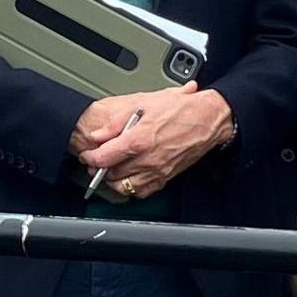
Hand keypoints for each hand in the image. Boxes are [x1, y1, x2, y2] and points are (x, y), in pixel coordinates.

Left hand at [76, 86, 232, 200]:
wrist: (208, 119)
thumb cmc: (180, 109)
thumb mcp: (144, 104)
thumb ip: (116, 122)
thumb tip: (98, 135)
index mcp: (138, 140)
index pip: (104, 158)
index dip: (90, 157)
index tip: (88, 154)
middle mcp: (147, 160)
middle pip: (111, 174)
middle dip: (100, 168)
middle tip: (97, 160)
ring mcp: (157, 171)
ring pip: (125, 186)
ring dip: (114, 179)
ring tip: (111, 168)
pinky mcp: (166, 178)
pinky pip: (142, 192)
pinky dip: (132, 187)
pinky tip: (130, 176)